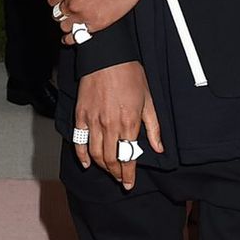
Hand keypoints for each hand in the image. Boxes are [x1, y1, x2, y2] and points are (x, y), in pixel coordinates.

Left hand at [43, 0, 156, 42]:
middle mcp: (71, 3)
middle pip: (58, 14)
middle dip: (63, 11)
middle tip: (71, 8)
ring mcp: (83, 15)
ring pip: (65, 26)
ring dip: (68, 23)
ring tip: (74, 21)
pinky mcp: (96, 24)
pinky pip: (78, 36)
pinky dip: (73, 38)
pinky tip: (71, 38)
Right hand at [73, 62, 162, 188]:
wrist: (107, 56)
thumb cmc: (130, 75)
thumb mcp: (148, 100)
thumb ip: (153, 127)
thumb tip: (159, 148)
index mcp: (129, 122)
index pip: (127, 157)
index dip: (128, 174)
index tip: (129, 183)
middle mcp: (110, 125)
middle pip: (110, 159)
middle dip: (116, 173)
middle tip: (120, 179)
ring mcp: (93, 121)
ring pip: (95, 154)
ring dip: (102, 166)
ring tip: (108, 171)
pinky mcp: (81, 115)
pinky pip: (79, 141)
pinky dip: (82, 155)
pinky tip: (87, 163)